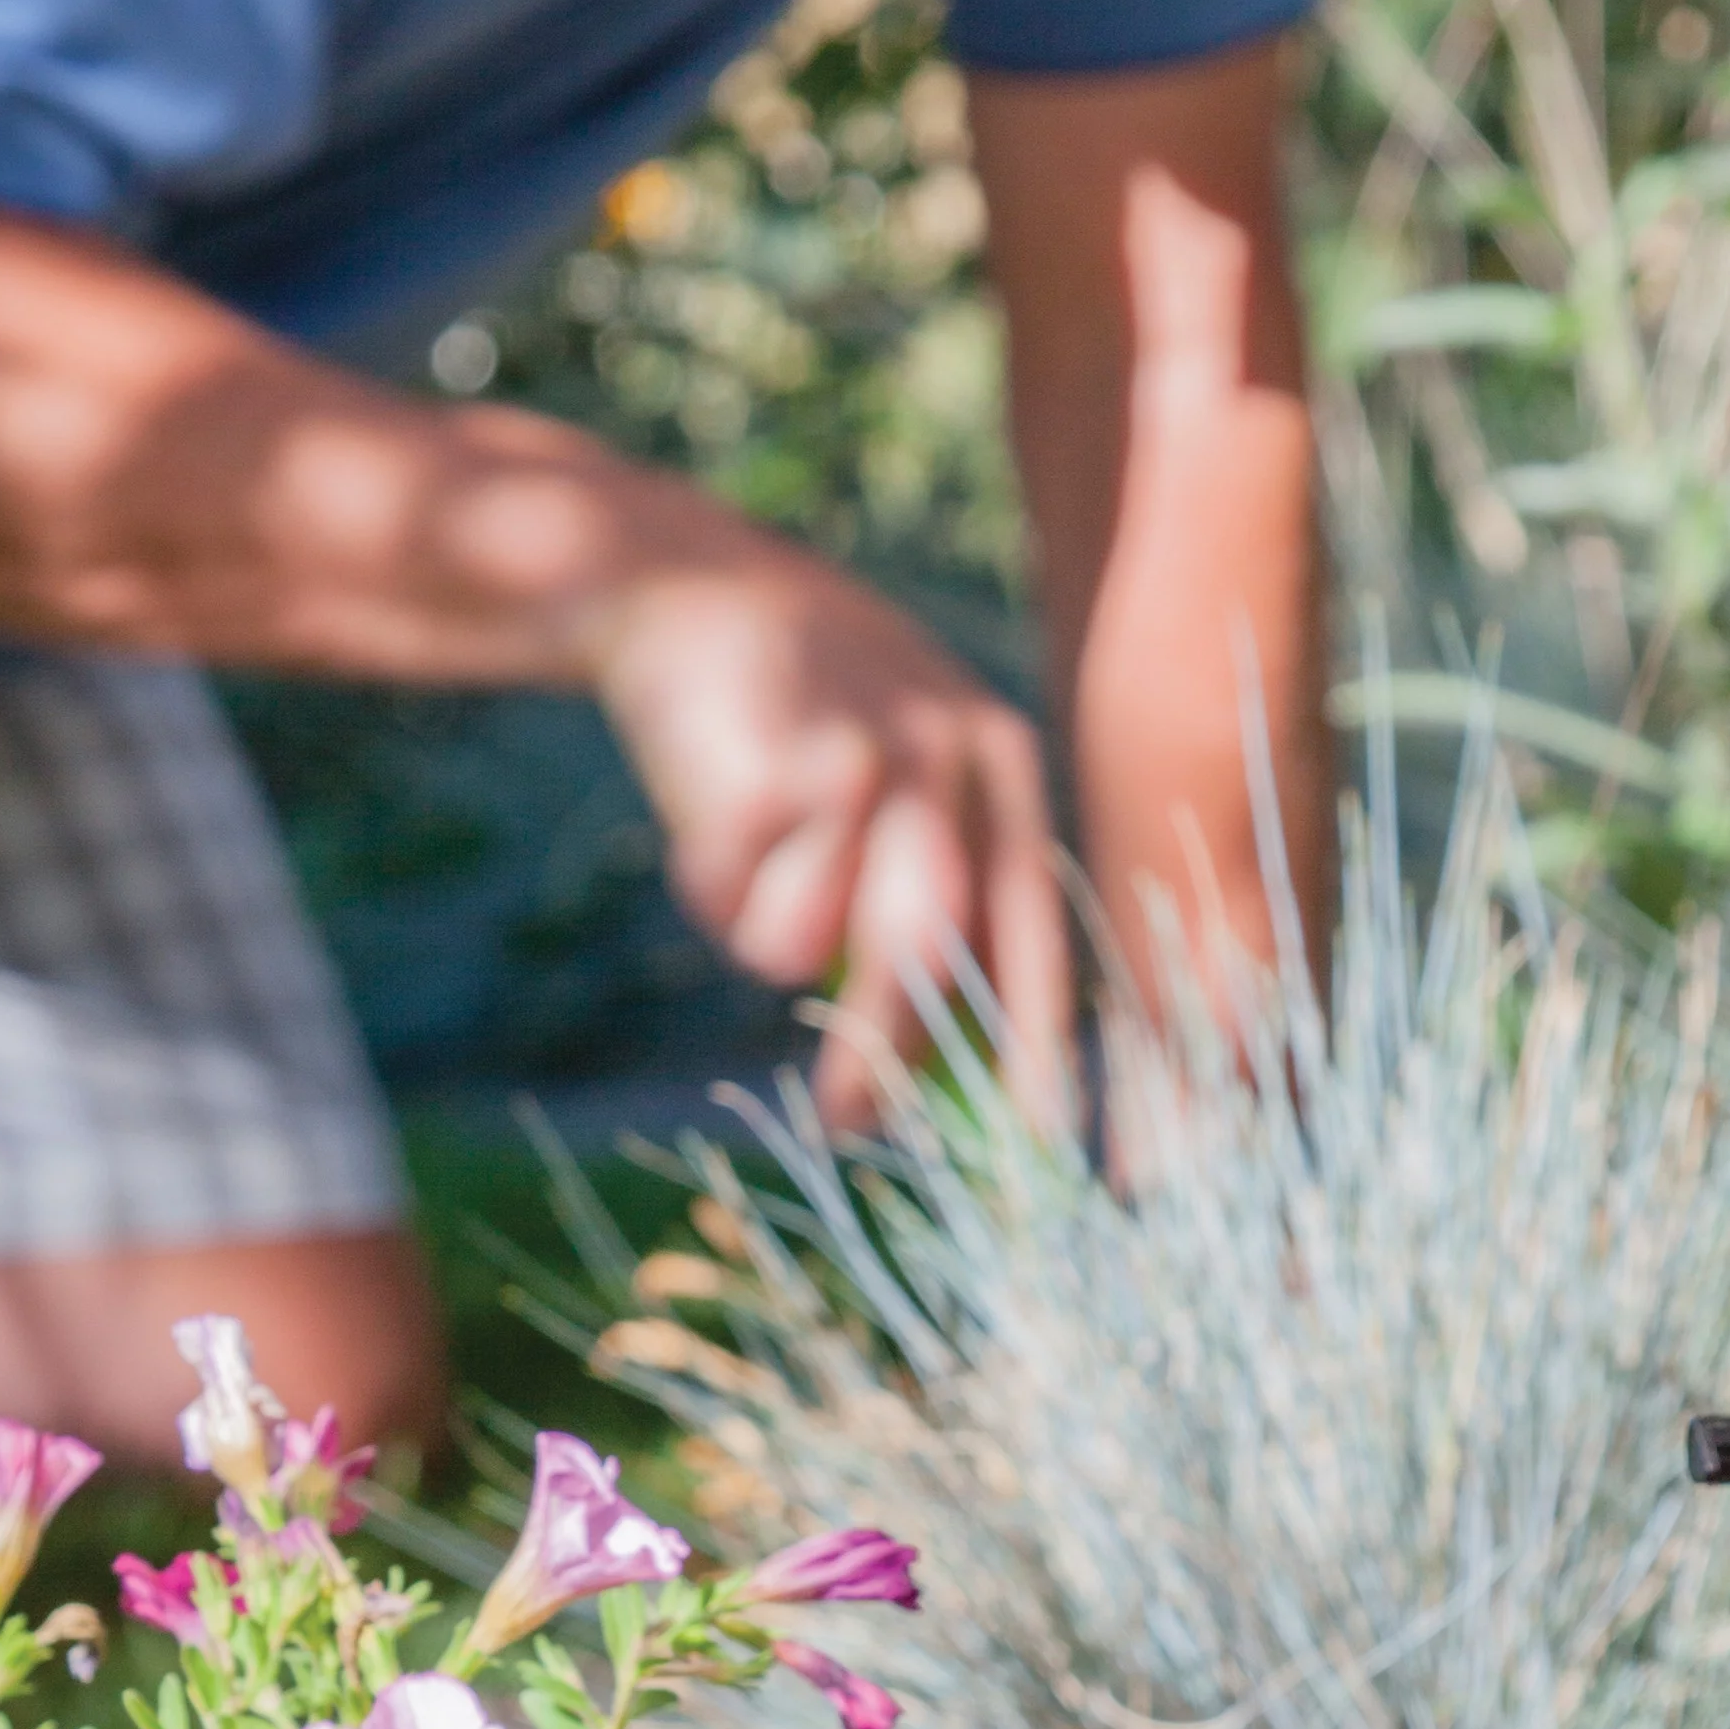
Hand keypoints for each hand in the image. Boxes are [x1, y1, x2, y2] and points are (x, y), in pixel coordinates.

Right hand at [592, 548, 1075, 1134]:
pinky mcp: (772, 751)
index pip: (1036, 927)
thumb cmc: (805, 720)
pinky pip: (738, 898)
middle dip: (885, 1050)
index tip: (1039, 1144)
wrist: (690, 584)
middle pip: (933, 947)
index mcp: (1005, 770)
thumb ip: (931, 892)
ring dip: (770, 942)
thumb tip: (932, 1066)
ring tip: (748, 887)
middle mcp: (954, 756)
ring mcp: (866, 746)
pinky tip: (707, 824)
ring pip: (819, 936)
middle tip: (844, 1125)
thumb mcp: (901, 783)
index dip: (1035, 1042)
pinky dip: (713, 890)